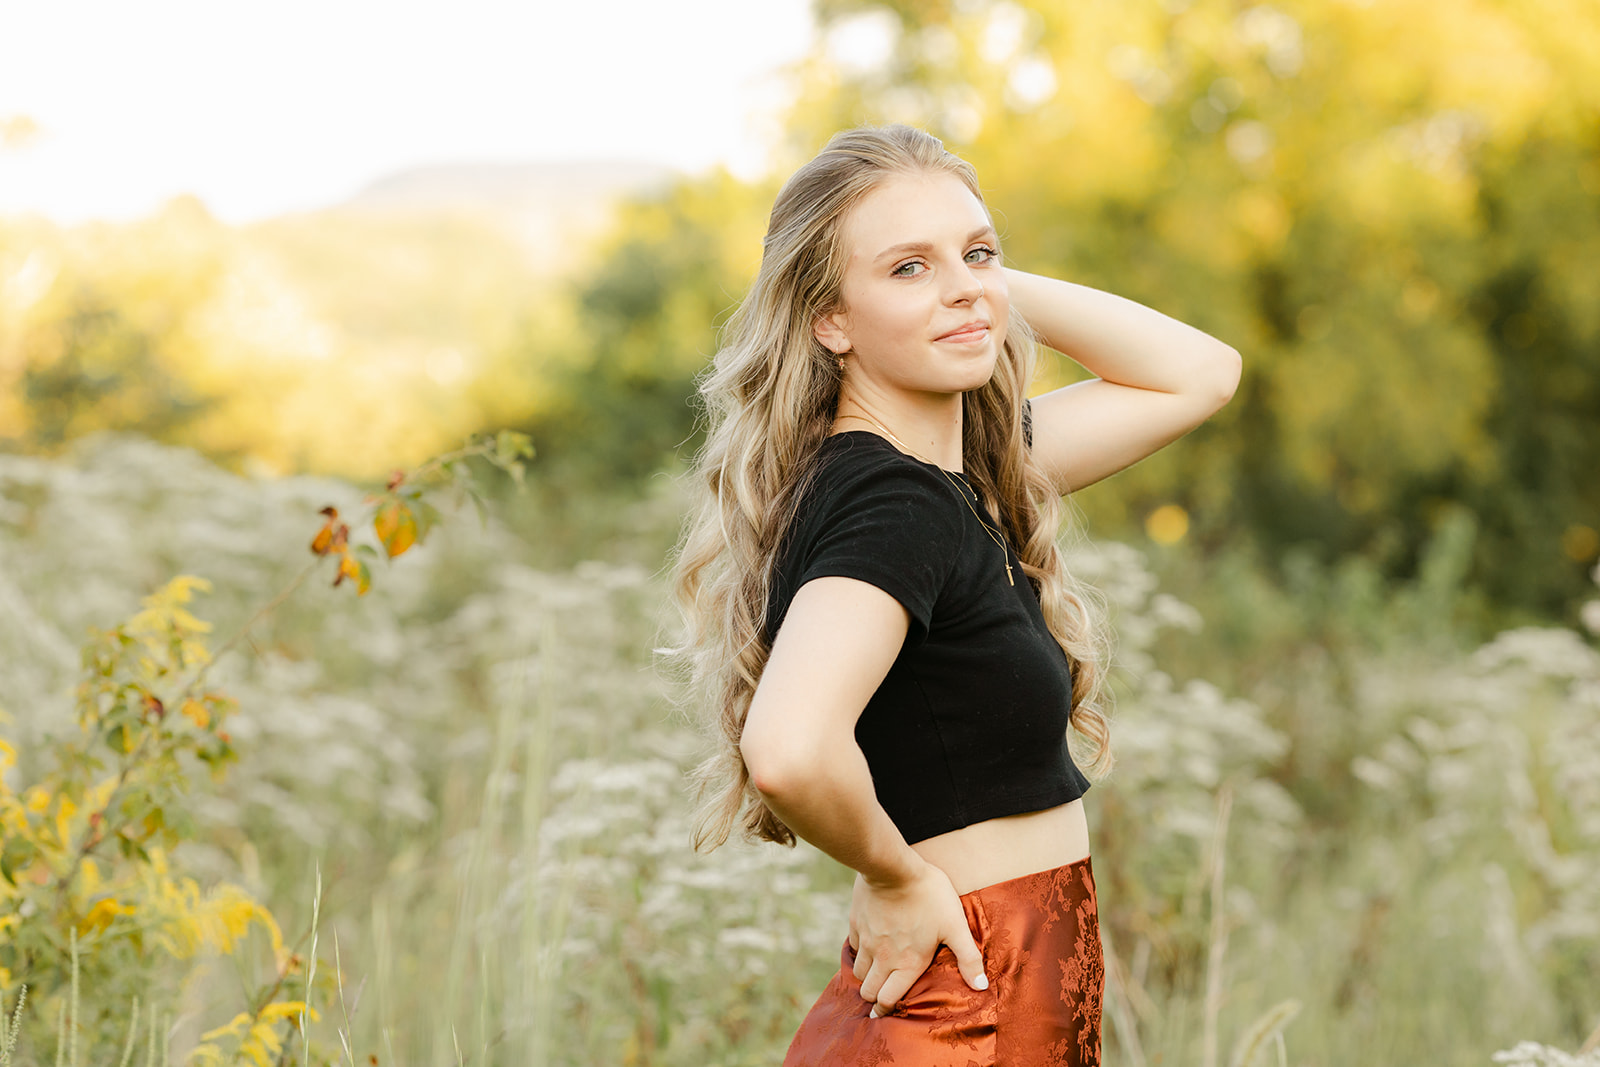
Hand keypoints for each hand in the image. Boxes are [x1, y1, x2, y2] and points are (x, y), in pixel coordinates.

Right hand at [847, 860, 987, 1017]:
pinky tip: (868, 945)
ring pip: (858, 972)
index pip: (889, 999)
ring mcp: (867, 941)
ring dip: (866, 976)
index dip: (886, 1010)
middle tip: (880, 995)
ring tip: (875, 973)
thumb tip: (981, 987)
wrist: (893, 868)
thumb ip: (968, 957)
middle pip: (868, 991)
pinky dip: (859, 952)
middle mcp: (883, 958)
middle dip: (874, 998)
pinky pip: (853, 946)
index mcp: (907, 963)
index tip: (885, 1012)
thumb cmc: (928, 896)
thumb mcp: (955, 925)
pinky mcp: (856, 923)